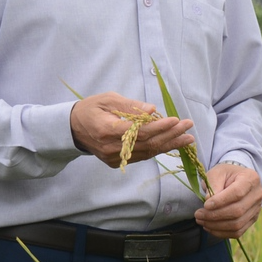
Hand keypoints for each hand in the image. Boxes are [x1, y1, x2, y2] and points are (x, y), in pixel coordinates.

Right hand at [71, 92, 193, 167]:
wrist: (73, 128)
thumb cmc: (91, 109)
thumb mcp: (108, 99)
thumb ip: (130, 106)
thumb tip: (153, 110)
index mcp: (107, 130)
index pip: (139, 131)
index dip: (160, 127)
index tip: (176, 120)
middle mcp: (111, 148)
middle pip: (147, 144)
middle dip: (171, 135)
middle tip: (188, 127)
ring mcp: (114, 158)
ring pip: (147, 153)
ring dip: (169, 144)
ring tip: (187, 138)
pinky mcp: (116, 162)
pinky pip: (142, 156)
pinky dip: (158, 149)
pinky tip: (172, 143)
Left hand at [194, 163, 261, 241]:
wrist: (235, 181)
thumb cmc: (225, 175)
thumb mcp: (217, 173)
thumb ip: (213, 185)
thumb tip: (209, 203)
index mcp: (251, 178)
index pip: (237, 193)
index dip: (220, 201)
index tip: (205, 205)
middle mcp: (257, 195)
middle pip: (237, 211)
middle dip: (215, 215)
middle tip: (198, 214)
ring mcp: (256, 209)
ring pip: (237, 224)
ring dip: (216, 226)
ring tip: (201, 220)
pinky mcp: (251, 220)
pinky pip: (237, 232)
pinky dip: (221, 232)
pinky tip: (209, 226)